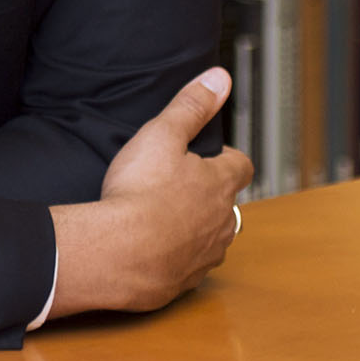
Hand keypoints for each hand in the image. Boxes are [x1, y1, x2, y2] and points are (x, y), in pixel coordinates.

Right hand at [47, 67, 252, 318]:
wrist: (117, 252)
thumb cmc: (139, 192)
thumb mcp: (161, 134)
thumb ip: (190, 106)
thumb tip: (218, 78)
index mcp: (220, 184)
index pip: (241, 166)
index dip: (228, 158)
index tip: (212, 155)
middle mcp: (222, 223)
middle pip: (228, 205)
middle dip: (210, 196)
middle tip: (180, 186)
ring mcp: (205, 256)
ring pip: (212, 239)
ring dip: (196, 230)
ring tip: (165, 219)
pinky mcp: (183, 282)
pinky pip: (188, 268)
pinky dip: (175, 258)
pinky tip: (151, 250)